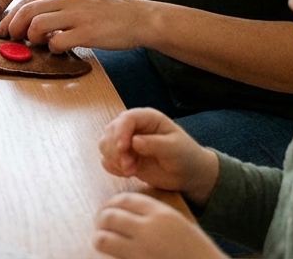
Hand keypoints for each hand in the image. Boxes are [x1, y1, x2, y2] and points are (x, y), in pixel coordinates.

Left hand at [0, 0, 152, 50]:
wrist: (140, 18)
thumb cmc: (107, 12)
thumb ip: (56, 4)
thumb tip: (29, 21)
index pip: (26, 0)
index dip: (9, 17)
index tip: (2, 30)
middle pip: (26, 11)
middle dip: (12, 28)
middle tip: (11, 40)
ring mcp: (77, 14)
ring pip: (37, 25)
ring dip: (32, 39)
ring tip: (39, 44)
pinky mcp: (87, 32)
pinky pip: (57, 42)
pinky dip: (52, 48)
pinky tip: (59, 49)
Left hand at [93, 193, 224, 258]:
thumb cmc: (196, 251)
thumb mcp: (180, 225)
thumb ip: (156, 216)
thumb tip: (128, 211)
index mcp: (162, 213)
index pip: (125, 199)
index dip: (111, 203)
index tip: (107, 209)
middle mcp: (150, 228)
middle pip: (110, 216)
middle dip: (101, 221)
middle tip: (100, 227)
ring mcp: (142, 249)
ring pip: (104, 238)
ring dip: (100, 239)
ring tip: (101, 241)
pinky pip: (112, 256)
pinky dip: (108, 254)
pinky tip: (111, 254)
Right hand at [99, 109, 219, 204]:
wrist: (187, 174)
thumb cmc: (185, 156)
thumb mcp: (175, 149)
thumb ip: (155, 144)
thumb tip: (134, 141)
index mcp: (147, 118)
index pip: (126, 118)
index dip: (120, 132)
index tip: (123, 148)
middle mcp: (132, 127)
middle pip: (110, 131)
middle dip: (116, 150)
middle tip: (130, 167)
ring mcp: (125, 141)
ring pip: (105, 145)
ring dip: (114, 159)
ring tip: (131, 171)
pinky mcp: (122, 156)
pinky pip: (107, 159)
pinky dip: (114, 167)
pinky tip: (128, 173)